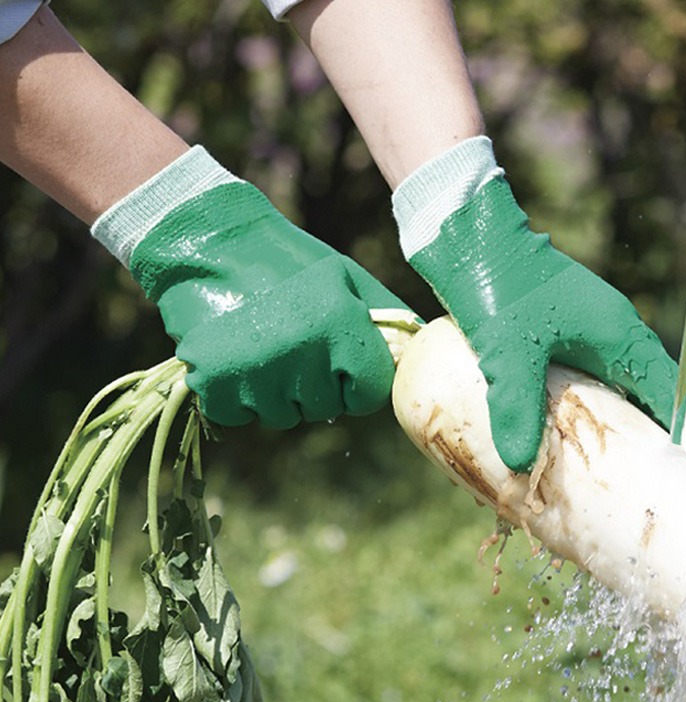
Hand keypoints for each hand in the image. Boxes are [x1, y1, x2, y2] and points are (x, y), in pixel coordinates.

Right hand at [128, 181, 407, 427]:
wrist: (209, 242)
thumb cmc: (288, 262)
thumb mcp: (346, 279)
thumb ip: (386, 318)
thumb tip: (419, 352)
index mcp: (339, 325)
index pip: (367, 396)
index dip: (356, 384)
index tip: (340, 363)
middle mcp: (300, 353)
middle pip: (324, 409)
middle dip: (315, 386)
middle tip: (294, 346)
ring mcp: (254, 371)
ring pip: (281, 417)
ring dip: (275, 393)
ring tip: (263, 346)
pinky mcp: (212, 382)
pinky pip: (238, 416)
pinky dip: (236, 397)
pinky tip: (235, 358)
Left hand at [410, 175, 676, 472]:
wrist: (474, 238)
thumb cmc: (499, 287)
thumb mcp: (508, 352)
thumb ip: (516, 406)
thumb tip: (519, 463)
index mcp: (619, 336)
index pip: (667, 394)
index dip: (677, 433)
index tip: (679, 470)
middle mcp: (613, 331)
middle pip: (644, 392)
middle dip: (643, 434)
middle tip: (637, 479)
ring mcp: (587, 327)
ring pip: (613, 381)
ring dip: (611, 416)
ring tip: (604, 462)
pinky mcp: (560, 326)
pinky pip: (585, 372)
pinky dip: (582, 400)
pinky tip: (561, 425)